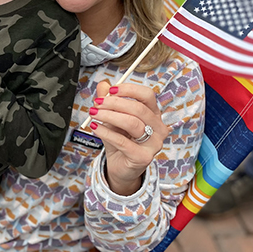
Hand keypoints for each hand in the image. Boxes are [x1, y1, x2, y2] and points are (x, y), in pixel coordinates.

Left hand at [88, 81, 169, 195]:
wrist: (120, 166)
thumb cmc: (119, 140)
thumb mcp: (112, 118)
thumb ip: (108, 101)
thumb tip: (103, 85)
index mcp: (154, 114)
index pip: (147, 95)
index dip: (129, 90)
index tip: (111, 89)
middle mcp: (158, 128)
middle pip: (139, 109)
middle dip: (114, 103)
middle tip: (97, 103)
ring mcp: (154, 144)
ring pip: (132, 123)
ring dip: (109, 116)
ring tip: (93, 114)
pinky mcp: (144, 157)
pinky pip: (123, 141)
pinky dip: (106, 132)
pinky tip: (95, 127)